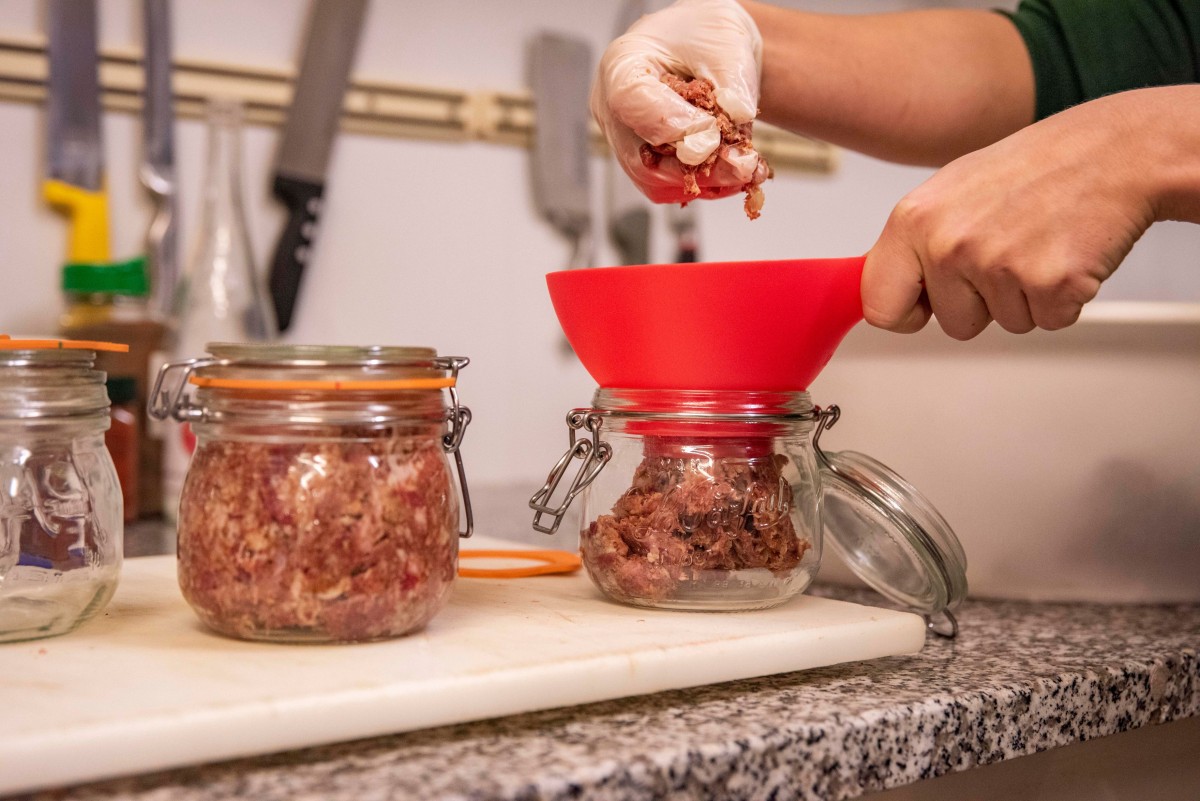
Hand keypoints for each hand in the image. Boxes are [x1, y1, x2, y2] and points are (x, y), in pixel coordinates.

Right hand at [590, 0, 769, 203]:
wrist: (707, 47)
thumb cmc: (704, 34)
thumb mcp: (727, 44)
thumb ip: (733, 83)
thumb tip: (738, 123)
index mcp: (621, 65)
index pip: (630, 101)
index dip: (671, 123)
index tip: (711, 131)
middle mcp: (613, 109)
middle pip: (640, 158)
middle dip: (695, 168)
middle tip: (741, 165)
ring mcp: (625, 140)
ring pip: (654, 182)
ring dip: (704, 182)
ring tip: (744, 168)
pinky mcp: (644, 162)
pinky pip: (668, 187)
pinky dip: (704, 185)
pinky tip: (733, 170)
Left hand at [862, 90, 1159, 338]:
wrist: (1116, 150)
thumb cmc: (1034, 169)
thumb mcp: (950, 192)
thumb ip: (913, 245)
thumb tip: (879, 294)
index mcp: (914, 219)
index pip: (878, 305)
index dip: (906, 313)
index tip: (925, 305)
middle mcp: (948, 243)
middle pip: (953, 323)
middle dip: (983, 301)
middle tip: (1010, 248)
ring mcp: (998, 264)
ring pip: (1004, 323)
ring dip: (1026, 295)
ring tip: (1039, 242)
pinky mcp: (1050, 283)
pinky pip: (1048, 322)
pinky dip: (1063, 298)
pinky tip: (1067, 251)